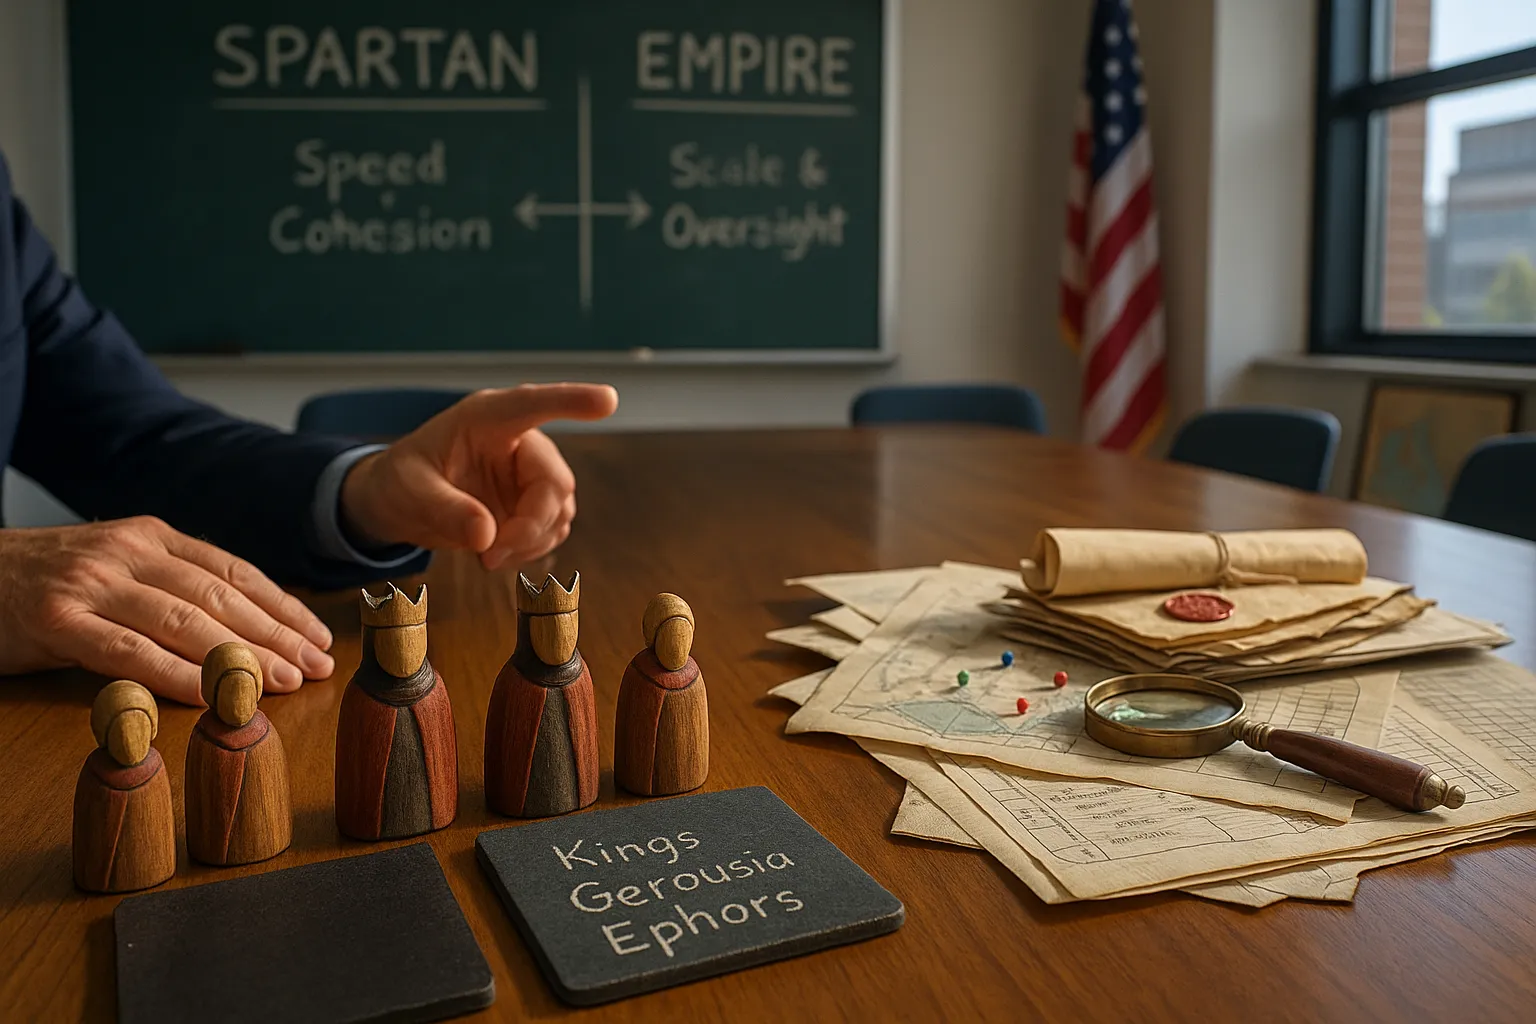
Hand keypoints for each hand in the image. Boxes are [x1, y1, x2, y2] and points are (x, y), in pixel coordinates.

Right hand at [0, 517, 333, 703]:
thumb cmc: (46, 584)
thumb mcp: (117, 572)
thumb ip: (172, 588)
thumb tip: (247, 627)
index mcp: (152, 537)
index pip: (235, 573)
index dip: (284, 608)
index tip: (319, 638)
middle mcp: (128, 552)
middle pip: (220, 597)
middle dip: (276, 635)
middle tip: (317, 667)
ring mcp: (91, 583)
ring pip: (183, 620)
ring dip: (240, 656)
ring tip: (282, 683)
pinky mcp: (56, 619)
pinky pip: (127, 652)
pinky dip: (174, 674)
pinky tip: (210, 696)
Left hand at [338, 383, 617, 569]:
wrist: (403, 503)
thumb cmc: (402, 481)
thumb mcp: (410, 491)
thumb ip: (445, 509)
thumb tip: (487, 536)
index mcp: (487, 418)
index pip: (535, 404)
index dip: (572, 401)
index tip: (608, 400)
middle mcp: (520, 442)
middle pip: (555, 482)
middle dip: (531, 524)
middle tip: (491, 554)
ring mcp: (532, 474)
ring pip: (560, 510)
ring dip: (530, 541)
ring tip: (486, 555)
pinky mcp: (535, 504)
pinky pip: (553, 530)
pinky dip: (530, 550)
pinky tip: (496, 552)